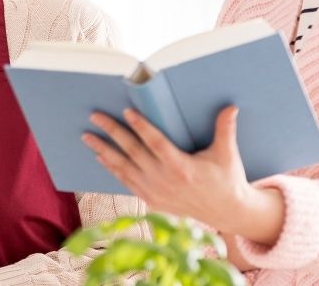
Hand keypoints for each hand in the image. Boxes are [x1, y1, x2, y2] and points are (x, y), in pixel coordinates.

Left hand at [82, 106, 281, 242]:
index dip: (141, 126)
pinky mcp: (151, 201)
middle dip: (112, 132)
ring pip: (124, 168)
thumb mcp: (227, 155)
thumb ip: (225, 129)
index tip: (127, 111)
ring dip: (103, 150)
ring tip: (87, 136)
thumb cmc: (227, 179)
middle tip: (96, 116)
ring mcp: (155, 192)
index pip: (156, 142)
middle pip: (133, 152)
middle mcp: (165, 181)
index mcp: (182, 168)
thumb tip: (231, 106)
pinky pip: (126, 182)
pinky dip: (112, 169)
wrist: (225, 213)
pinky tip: (100, 156)